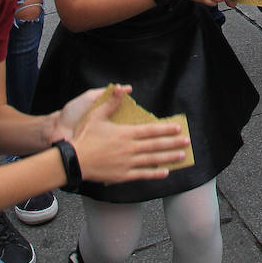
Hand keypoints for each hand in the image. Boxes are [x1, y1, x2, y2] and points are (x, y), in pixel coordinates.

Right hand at [70, 85, 189, 183]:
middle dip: (173, 143)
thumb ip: (111, 103)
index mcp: (125, 133)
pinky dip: (155, 174)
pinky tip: (165, 172)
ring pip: (153, 160)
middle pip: (156, 145)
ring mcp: (127, 163)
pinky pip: (142, 174)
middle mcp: (129, 148)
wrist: (74, 161)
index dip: (165, 129)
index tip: (178, 128)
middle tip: (187, 142)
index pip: (150, 130)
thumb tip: (120, 87)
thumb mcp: (97, 116)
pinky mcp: (123, 175)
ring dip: (169, 157)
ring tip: (181, 155)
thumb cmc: (85, 137)